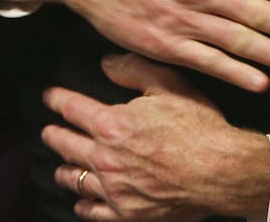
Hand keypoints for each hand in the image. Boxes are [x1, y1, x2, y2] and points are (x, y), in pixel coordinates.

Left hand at [43, 54, 269, 220]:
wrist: (221, 171)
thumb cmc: (200, 128)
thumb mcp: (172, 86)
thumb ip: (135, 70)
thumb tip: (107, 62)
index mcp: (112, 125)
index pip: (71, 109)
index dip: (57, 99)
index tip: (50, 96)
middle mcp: (105, 159)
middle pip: (64, 145)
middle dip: (53, 135)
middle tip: (49, 131)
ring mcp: (113, 189)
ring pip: (73, 179)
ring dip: (65, 169)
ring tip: (63, 166)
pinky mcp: (126, 213)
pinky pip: (92, 210)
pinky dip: (83, 204)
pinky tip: (83, 200)